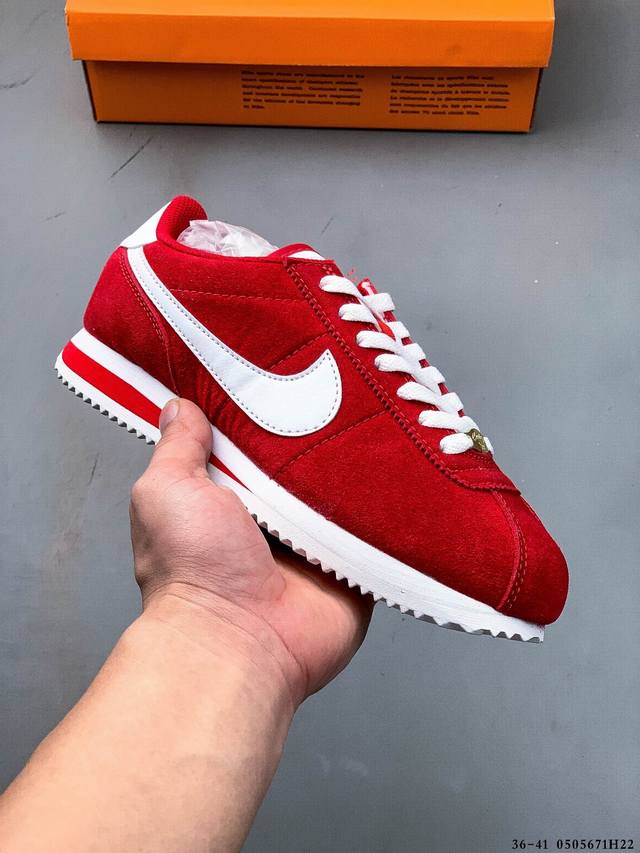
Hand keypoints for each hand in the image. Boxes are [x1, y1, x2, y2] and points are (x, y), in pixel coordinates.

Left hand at [130, 399, 372, 706]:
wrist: (240, 639)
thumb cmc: (193, 568)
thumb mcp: (168, 491)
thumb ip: (178, 448)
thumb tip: (178, 407)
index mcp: (227, 499)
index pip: (252, 443)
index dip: (264, 411)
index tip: (286, 372)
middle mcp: (271, 519)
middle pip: (302, 463)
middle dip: (316, 434)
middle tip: (342, 388)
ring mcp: (313, 543)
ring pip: (342, 490)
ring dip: (353, 467)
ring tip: (378, 417)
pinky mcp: (351, 563)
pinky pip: (375, 526)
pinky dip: (383, 504)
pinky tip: (397, 468)